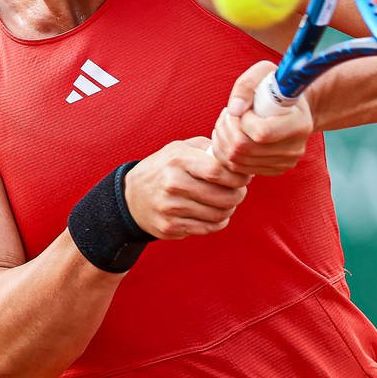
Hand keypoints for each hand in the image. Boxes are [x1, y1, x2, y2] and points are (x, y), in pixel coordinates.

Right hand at [124, 139, 252, 239]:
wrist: (132, 196)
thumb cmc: (163, 168)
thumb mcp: (180, 149)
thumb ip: (208, 149)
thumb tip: (237, 159)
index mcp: (177, 159)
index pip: (218, 171)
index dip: (238, 176)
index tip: (244, 177)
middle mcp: (172, 183)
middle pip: (222, 196)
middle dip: (238, 195)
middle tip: (239, 191)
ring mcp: (170, 207)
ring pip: (218, 214)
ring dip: (229, 209)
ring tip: (227, 202)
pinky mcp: (170, 227)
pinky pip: (207, 228)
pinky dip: (218, 222)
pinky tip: (216, 214)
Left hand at [211, 60, 313, 175]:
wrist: (292, 108)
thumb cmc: (277, 87)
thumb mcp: (264, 72)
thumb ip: (246, 85)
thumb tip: (234, 110)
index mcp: (299, 124)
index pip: (261, 133)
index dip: (243, 120)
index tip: (243, 108)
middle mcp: (295, 148)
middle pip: (245, 149)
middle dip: (227, 129)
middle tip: (227, 114)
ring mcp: (284, 163)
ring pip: (237, 161)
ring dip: (223, 140)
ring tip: (227, 123)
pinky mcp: (273, 170)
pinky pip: (238, 168)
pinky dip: (225, 153)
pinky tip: (229, 136)